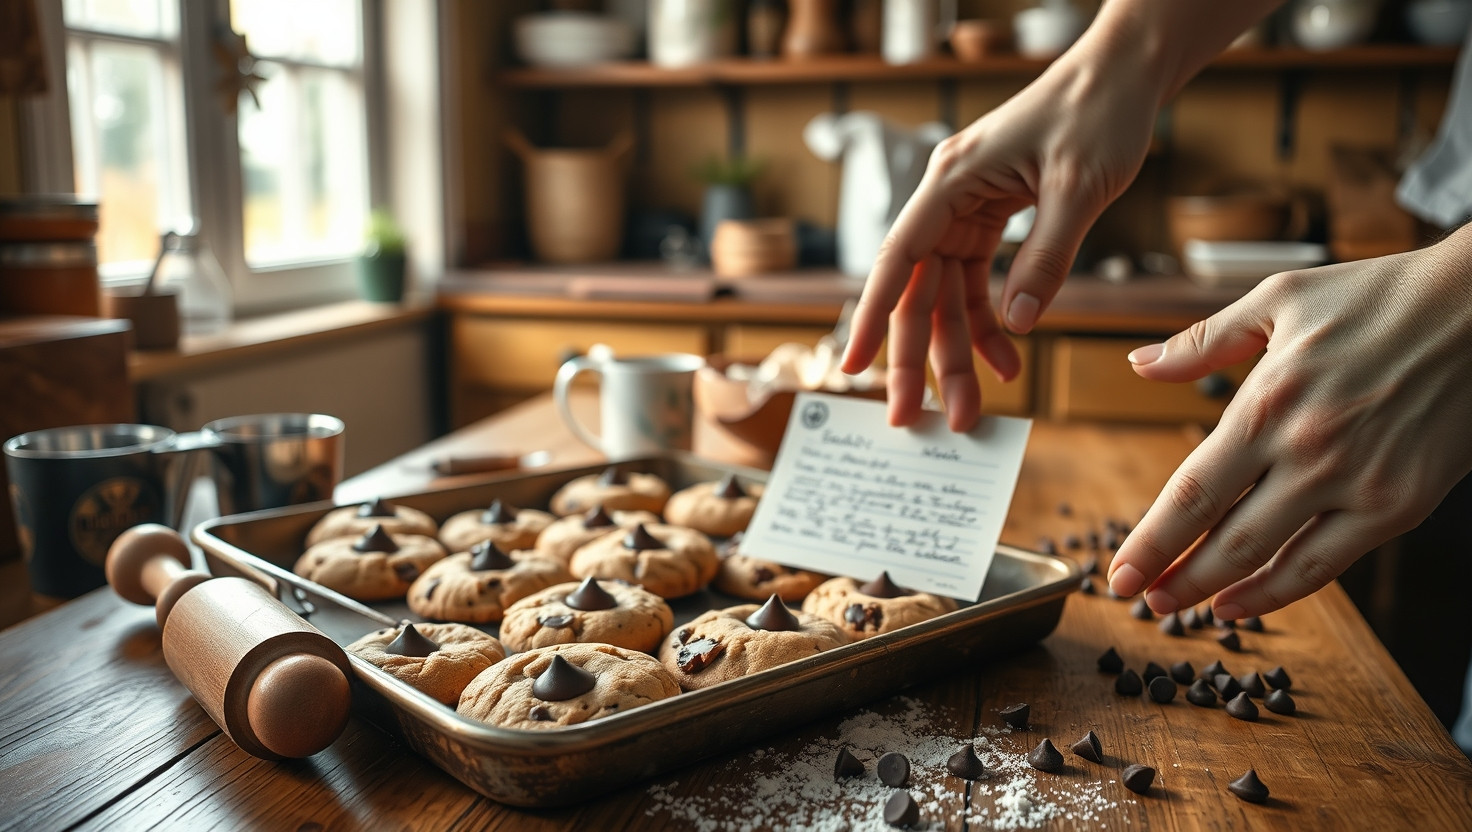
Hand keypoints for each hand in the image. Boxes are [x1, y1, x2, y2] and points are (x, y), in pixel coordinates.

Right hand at [839, 48, 1159, 430]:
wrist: (1122, 74)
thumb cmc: (1099, 112)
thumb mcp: (1080, 187)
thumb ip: (1047, 257)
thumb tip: (1018, 324)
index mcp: (951, 181)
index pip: (897, 258)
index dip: (870, 316)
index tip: (852, 366)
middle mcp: (947, 199)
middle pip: (919, 291)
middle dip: (920, 358)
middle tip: (920, 419)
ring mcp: (966, 210)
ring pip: (946, 296)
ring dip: (957, 352)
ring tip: (969, 407)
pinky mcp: (990, 219)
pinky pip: (976, 282)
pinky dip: (991, 323)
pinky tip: (1008, 359)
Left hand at [1109, 229, 1471, 618]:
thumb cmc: (1378, 296)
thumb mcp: (1279, 299)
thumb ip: (1203, 341)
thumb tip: (1139, 364)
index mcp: (1267, 403)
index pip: (1191, 492)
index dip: (1150, 542)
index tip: (1118, 574)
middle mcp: (1307, 451)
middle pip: (1223, 539)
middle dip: (1174, 578)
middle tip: (1139, 600)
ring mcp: (1357, 483)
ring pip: (1273, 561)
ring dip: (1219, 594)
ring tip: (1182, 610)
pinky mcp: (1401, 504)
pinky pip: (1330, 563)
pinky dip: (1282, 591)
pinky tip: (1245, 600)